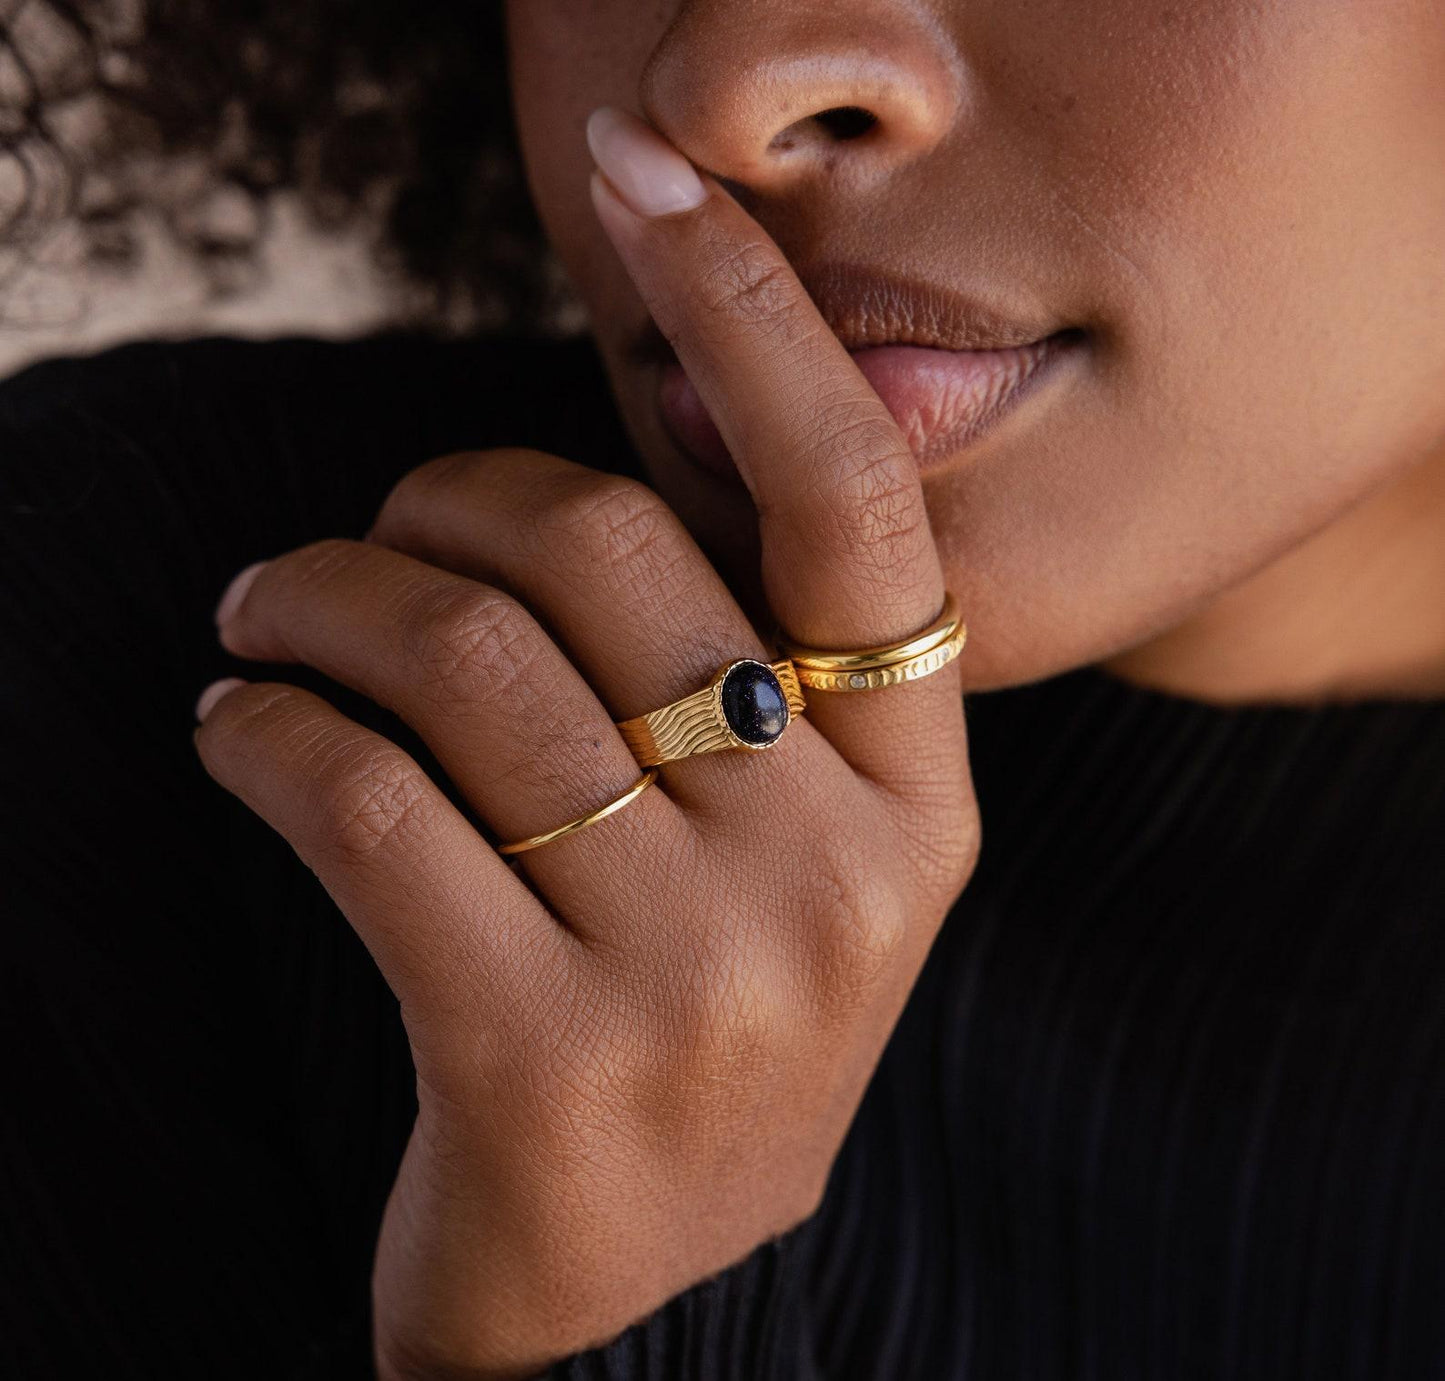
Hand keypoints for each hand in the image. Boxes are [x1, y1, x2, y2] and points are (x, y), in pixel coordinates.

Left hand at [193, 108, 977, 1379]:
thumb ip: (746, 673)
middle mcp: (835, 871)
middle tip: (358, 534)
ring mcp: (703, 972)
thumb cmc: (705, 1025)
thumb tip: (598, 456)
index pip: (848, 501)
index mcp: (914, 799)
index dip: (749, 317)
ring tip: (263, 616)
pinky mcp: (543, 1061)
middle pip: (609, 555)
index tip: (645, 178)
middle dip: (445, 500)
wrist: (668, 1304)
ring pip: (468, 669)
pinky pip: (366, 810)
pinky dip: (261, 734)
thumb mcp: (791, 859)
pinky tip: (235, 733)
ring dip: (322, 600)